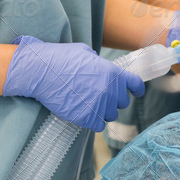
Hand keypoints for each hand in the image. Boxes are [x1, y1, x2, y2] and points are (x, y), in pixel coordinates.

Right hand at [3, 36, 144, 130]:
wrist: (42, 72)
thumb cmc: (61, 59)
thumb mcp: (85, 53)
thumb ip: (100, 64)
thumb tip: (102, 68)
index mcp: (112, 73)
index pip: (135, 84)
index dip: (137, 89)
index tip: (137, 92)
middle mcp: (110, 90)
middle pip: (121, 102)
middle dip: (113, 100)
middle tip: (98, 95)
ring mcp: (99, 105)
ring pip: (110, 115)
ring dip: (102, 111)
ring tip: (87, 104)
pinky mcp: (86, 118)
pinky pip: (98, 126)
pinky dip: (92, 122)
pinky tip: (84, 114)